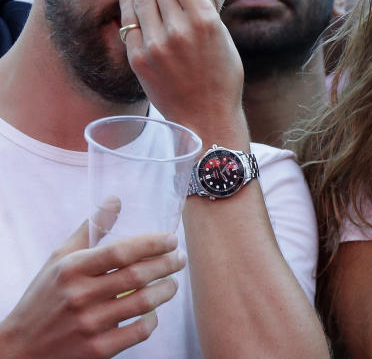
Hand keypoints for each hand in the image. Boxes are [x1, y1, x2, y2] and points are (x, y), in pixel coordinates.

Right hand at [0, 215, 184, 358]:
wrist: (20, 348)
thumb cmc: (44, 297)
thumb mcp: (60, 258)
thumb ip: (91, 229)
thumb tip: (115, 200)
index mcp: (72, 269)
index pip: (121, 251)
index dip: (152, 244)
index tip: (171, 239)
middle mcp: (80, 296)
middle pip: (137, 275)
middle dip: (167, 264)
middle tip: (179, 258)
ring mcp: (89, 324)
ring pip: (143, 302)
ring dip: (166, 289)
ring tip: (172, 282)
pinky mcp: (97, 350)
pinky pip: (138, 331)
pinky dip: (152, 319)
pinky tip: (153, 310)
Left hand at [118, 0, 245, 138]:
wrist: (205, 116)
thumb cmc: (223, 77)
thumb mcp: (222, 37)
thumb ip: (206, 5)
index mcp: (204, 22)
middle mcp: (178, 30)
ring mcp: (155, 44)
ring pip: (142, 1)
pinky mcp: (138, 58)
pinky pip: (129, 22)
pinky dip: (125, 2)